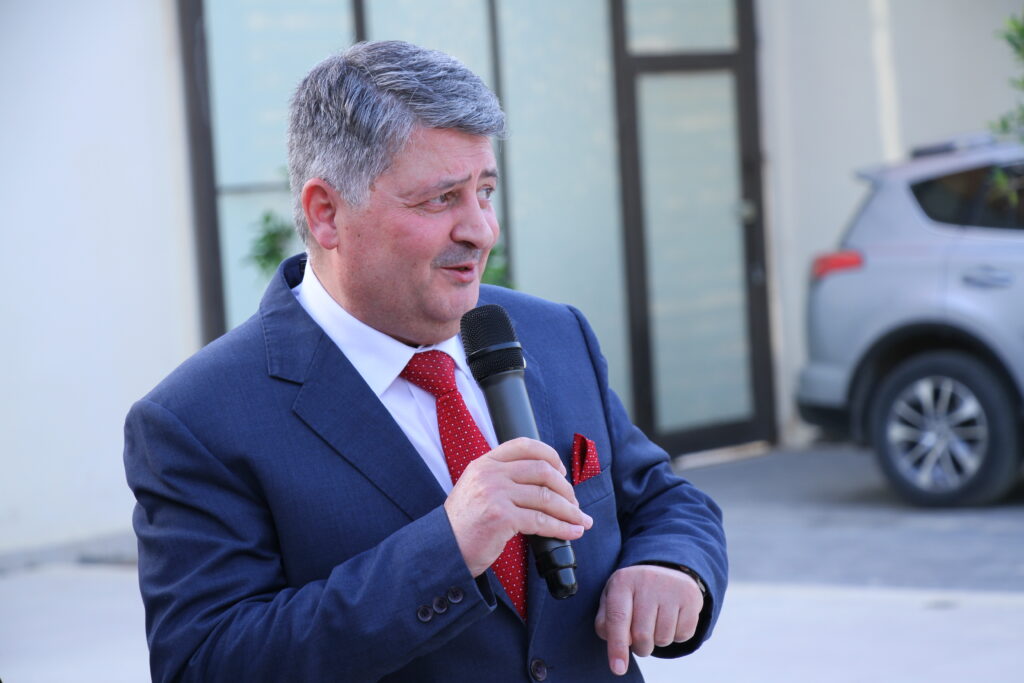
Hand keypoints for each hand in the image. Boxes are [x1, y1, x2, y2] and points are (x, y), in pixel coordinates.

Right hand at [444, 437, 592, 576]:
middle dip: (566, 488)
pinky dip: (562, 527)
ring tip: (581, 521)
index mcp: (485, 463)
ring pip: (546, 497)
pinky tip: (572, 532)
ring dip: (570, 510)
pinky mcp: (501, 517)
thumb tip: (542, 480)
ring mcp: (495, 494)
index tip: (563, 472)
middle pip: (542, 471)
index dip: (550, 456)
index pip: (525, 445)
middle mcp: (490, 474)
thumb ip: (501, 478)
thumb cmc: (464, 524)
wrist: (443, 549)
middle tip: (575, 504)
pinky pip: (541, 520)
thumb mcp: (476, 489)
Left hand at [595, 565, 703, 675]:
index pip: (618, 618)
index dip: (617, 647)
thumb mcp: (613, 600)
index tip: (618, 670)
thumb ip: (606, 622)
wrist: (665, 572)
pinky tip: (672, 619)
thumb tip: (619, 644)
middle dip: (640, 648)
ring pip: (664, 638)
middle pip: (642, 635)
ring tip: (656, 623)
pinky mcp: (691, 597)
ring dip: (658, 641)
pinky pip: (683, 635)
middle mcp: (647, 580)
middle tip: (640, 639)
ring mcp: (671, 587)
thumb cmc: (632, 595)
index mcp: (622, 581)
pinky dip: (676, 636)